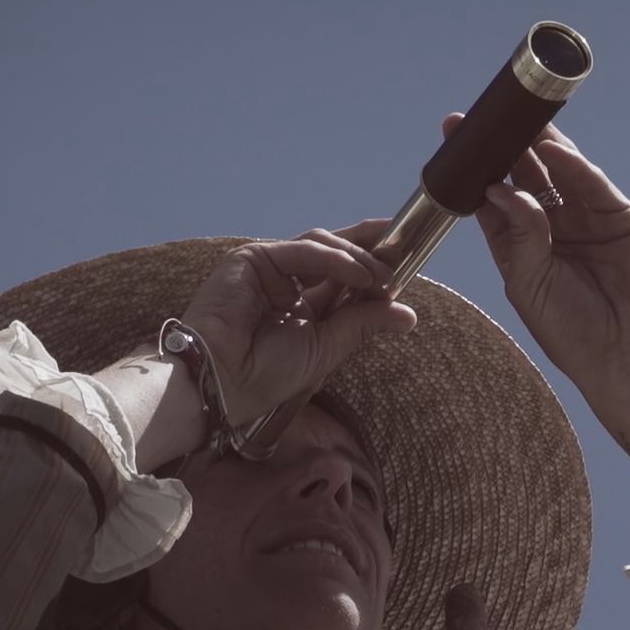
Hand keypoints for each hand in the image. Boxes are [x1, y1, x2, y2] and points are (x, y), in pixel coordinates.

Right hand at [181, 221, 416, 425]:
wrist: (221, 383)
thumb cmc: (265, 375)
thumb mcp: (327, 349)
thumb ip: (362, 324)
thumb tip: (407, 314)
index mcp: (301, 307)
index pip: (342, 277)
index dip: (373, 268)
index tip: (407, 264)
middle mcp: (286, 284)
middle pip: (335, 252)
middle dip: (371, 248)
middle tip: (405, 250)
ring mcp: (268, 268)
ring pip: (322, 246)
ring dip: (358, 258)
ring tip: (384, 277)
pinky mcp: (253, 258)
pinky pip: (303, 250)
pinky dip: (335, 259)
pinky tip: (361, 275)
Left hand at [445, 113, 629, 396]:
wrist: (624, 353)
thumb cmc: (570, 330)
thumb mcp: (530, 283)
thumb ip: (518, 235)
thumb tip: (501, 190)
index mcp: (521, 246)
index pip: (494, 198)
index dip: (475, 170)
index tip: (456, 140)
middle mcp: (552, 227)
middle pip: (525, 177)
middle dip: (504, 149)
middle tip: (481, 120)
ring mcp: (586, 219)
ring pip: (559, 172)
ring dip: (538, 146)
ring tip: (516, 121)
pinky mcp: (619, 216)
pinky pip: (592, 184)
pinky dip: (574, 165)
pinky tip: (554, 150)